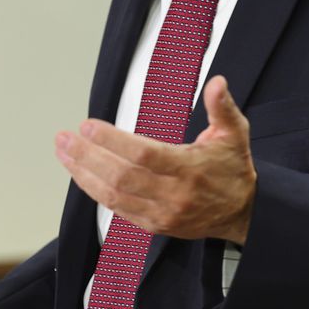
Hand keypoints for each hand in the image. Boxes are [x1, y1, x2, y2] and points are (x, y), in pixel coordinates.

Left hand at [55, 75, 256, 243]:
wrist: (243, 212)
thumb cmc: (233, 169)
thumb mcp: (235, 133)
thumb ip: (222, 107)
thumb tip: (217, 83)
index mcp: (190, 168)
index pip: (143, 154)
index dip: (112, 141)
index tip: (89, 126)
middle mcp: (173, 194)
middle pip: (121, 176)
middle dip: (87, 156)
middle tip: (66, 138)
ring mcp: (161, 213)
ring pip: (113, 196)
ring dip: (84, 174)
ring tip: (65, 153)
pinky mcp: (154, 225)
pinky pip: (117, 210)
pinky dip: (95, 191)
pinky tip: (81, 175)